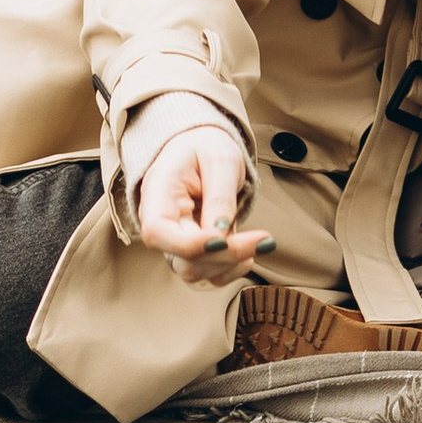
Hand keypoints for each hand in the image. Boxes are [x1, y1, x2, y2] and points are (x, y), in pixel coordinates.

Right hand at [135, 129, 269, 287]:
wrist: (202, 147)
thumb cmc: (206, 148)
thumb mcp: (220, 160)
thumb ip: (219, 197)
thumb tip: (221, 236)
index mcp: (158, 195)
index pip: (157, 233)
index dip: (189, 245)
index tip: (224, 239)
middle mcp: (162, 225)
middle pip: (182, 259)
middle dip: (225, 254)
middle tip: (264, 238)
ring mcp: (175, 242)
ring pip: (196, 272)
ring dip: (230, 263)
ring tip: (259, 241)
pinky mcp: (193, 251)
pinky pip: (208, 274)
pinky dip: (232, 270)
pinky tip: (250, 252)